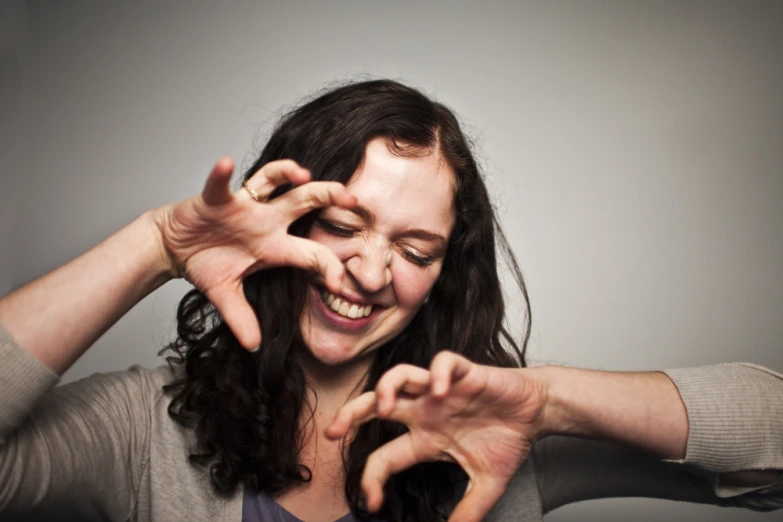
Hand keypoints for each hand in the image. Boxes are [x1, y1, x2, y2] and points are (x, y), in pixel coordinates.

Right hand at [153, 157, 354, 349]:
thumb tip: (253, 347)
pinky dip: (222, 174)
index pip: (311, 252)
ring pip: (271, 181)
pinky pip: (221, 184)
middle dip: (327, 196)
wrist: (174, 246)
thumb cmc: (206, 262)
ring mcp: (243, 206)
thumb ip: (241, 318)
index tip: (342, 281)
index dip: (328, 265)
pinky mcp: (216, 198)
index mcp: (274, 246)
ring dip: (285, 174)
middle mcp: (266, 221)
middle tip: (351, 197)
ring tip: (301, 173)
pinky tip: (226, 163)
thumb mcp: (226, 295)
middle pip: (304, 202)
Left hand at [326, 352, 548, 520]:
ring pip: (401, 375)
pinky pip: (443, 362)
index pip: (386, 456)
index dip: (372, 478)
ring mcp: (442, 390)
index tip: (372, 503)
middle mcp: (425, 411)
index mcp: (425, 438)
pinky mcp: (465, 373)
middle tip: (332, 432)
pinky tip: (440, 390)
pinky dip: (438, 372)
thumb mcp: (487, 483)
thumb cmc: (507, 439)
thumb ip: (468, 509)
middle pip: (376, 405)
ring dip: (386, 387)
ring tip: (384, 406)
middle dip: (350, 414)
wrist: (535, 411)